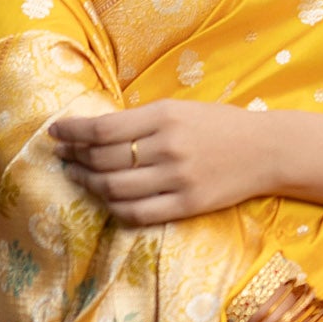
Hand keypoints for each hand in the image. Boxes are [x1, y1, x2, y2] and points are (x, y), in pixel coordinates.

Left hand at [50, 99, 272, 222]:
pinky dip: (114, 207)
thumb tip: (95, 131)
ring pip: (115, 188)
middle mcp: (168, 147)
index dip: (73, 132)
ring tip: (78, 176)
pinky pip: (138, 212)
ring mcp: (177, 179)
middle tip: (64, 156)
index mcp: (164, 116)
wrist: (267, 150)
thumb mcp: (180, 109)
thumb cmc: (220, 126)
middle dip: (76, 157)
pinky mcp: (187, 204)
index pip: (103, 129)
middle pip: (104, 159)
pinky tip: (105, 198)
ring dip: (89, 183)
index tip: (55, 133)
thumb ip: (142, 120)